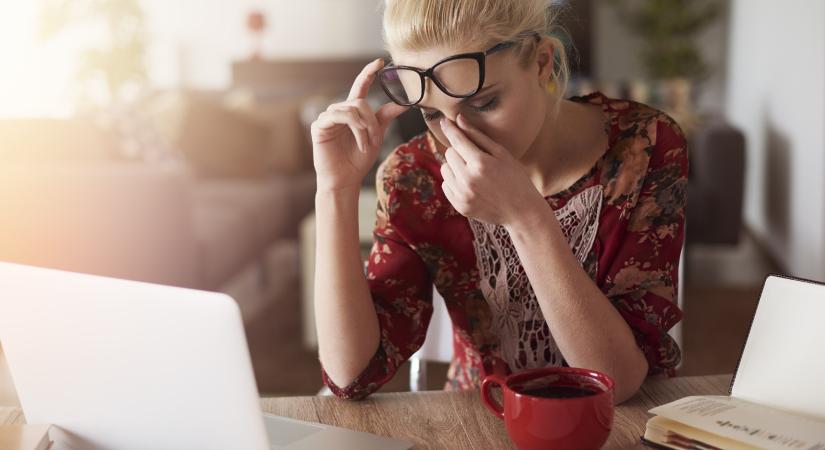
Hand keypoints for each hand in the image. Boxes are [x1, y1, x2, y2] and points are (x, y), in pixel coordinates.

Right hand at [311, 58, 408, 192]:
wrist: (345, 179)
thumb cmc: (358, 160)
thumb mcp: (376, 136)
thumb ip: (385, 118)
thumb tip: (403, 104)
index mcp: (353, 112)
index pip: (360, 86)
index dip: (368, 73)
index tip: (380, 61)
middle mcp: (339, 111)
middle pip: (361, 102)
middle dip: (372, 121)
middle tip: (375, 139)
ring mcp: (328, 117)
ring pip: (352, 109)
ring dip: (364, 127)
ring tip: (366, 144)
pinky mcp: (319, 125)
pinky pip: (339, 116)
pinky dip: (354, 129)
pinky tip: (358, 143)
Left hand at [439, 114, 547, 226]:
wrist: (522, 212)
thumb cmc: (515, 178)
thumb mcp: (502, 154)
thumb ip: (478, 136)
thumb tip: (459, 119)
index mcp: (480, 163)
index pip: (457, 140)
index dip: (450, 128)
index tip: (444, 121)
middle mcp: (468, 179)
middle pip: (449, 153)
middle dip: (459, 151)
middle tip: (475, 157)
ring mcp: (462, 194)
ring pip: (445, 169)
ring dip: (455, 166)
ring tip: (472, 172)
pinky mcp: (459, 205)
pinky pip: (445, 185)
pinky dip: (454, 181)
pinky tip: (470, 184)